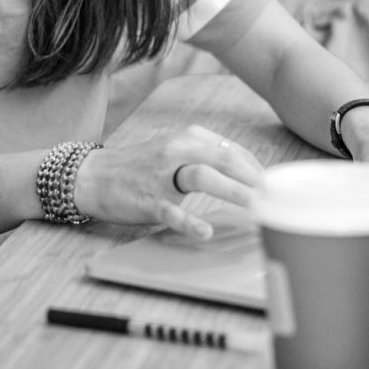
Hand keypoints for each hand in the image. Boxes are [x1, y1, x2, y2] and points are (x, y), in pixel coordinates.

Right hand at [74, 125, 264, 238]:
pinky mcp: (148, 200)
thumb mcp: (174, 150)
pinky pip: (171, 211)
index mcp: (187, 138)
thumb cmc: (140, 167)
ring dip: (233, 191)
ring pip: (203, 177)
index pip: (232, 150)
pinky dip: (189, 221)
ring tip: (256, 207)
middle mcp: (176, 151)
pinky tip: (206, 231)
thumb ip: (206, 157)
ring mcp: (161, 175)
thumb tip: (247, 173)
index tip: (274, 188)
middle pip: (224, 159)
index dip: (257, 169)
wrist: (94, 176)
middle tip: (275, 198)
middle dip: (254, 179)